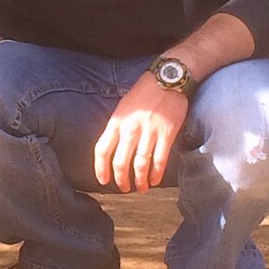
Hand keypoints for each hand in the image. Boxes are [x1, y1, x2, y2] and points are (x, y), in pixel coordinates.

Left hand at [93, 71, 188, 192]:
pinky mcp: (166, 135)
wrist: (167, 80)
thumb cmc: (144, 92)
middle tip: (123, 187)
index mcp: (116, 122)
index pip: (102, 150)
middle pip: (120, 162)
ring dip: (139, 181)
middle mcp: (130, 129)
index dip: (100, 169)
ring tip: (140, 188)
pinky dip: (156, 174)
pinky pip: (159, 160)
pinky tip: (154, 180)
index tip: (103, 180)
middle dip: (120, 180)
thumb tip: (113, 147)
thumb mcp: (122, 107)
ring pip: (140, 165)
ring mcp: (149, 132)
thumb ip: (117, 127)